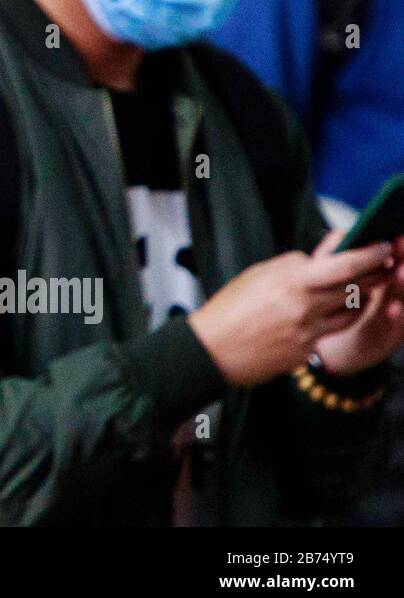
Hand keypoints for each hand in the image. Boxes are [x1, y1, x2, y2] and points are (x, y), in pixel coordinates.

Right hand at [187, 229, 395, 386]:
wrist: (213, 349)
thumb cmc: (229, 309)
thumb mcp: (258, 275)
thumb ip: (293, 265)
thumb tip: (319, 257)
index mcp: (292, 281)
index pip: (345, 264)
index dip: (370, 254)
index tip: (382, 246)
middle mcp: (306, 305)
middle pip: (358, 287)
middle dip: (375, 273)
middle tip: (384, 264)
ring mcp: (310, 330)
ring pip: (353, 311)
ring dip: (363, 297)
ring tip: (365, 286)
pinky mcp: (309, 350)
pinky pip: (334, 330)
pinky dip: (339, 317)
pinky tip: (337, 311)